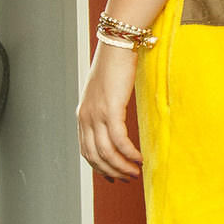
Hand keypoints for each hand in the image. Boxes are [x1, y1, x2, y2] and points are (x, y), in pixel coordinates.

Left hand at [77, 42, 142, 179]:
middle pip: (95, 156)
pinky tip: (139, 159)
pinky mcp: (111, 109)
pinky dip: (129, 153)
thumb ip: (107, 107)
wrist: (117, 44)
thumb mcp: (106, 91)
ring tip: (135, 173)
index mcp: (83, 114)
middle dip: (112, 171)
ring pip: (106, 152)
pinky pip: (119, 140)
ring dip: (122, 166)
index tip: (113, 176)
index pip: (86, 150)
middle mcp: (86, 116)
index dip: (99, 167)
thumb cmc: (115, 64)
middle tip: (128, 178)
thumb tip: (116, 121)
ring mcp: (96, 114)